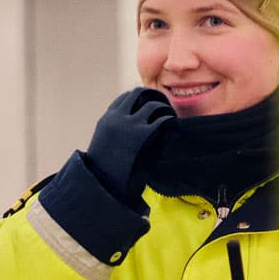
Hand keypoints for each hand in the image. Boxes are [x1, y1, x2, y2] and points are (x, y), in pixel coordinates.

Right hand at [84, 87, 179, 202]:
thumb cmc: (105, 174)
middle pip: (138, 93)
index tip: (149, 107)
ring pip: (153, 105)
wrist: (103, 186)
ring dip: (165, 109)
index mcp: (106, 120)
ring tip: (172, 118)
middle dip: (153, 97)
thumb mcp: (106, 149)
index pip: (124, 99)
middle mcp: (117, 118)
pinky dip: (171, 122)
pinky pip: (163, 120)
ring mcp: (130, 124)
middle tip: (164, 106)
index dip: (139, 101)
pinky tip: (174, 129)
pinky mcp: (143, 134)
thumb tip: (132, 137)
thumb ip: (117, 137)